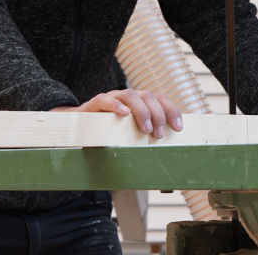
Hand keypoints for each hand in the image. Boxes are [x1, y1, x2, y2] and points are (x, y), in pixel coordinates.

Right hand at [50, 88, 182, 138]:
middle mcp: (127, 97)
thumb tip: (167, 164)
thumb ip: (144, 141)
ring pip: (130, 94)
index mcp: (140, 103)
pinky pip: (104, 99)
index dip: (172, 110)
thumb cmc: (109, 136)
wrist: (78, 130)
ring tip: (146, 129)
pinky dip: (114, 105)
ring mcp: (111, 98)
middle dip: (157, 114)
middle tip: (159, 135)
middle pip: (148, 95)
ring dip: (141, 111)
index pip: (160, 98)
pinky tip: (123, 114)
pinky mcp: (94, 104)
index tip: (179, 128)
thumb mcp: (130, 138)